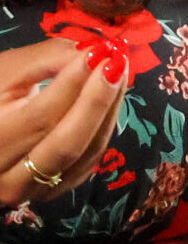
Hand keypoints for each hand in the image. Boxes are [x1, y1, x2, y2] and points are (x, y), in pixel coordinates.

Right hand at [0, 37, 130, 207]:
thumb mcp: (6, 73)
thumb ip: (47, 59)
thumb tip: (95, 52)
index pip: (40, 117)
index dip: (74, 83)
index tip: (100, 52)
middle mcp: (7, 178)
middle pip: (67, 142)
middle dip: (98, 100)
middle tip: (118, 62)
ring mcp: (33, 190)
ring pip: (85, 154)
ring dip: (108, 111)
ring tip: (120, 73)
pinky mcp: (54, 191)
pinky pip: (90, 160)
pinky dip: (104, 127)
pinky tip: (112, 98)